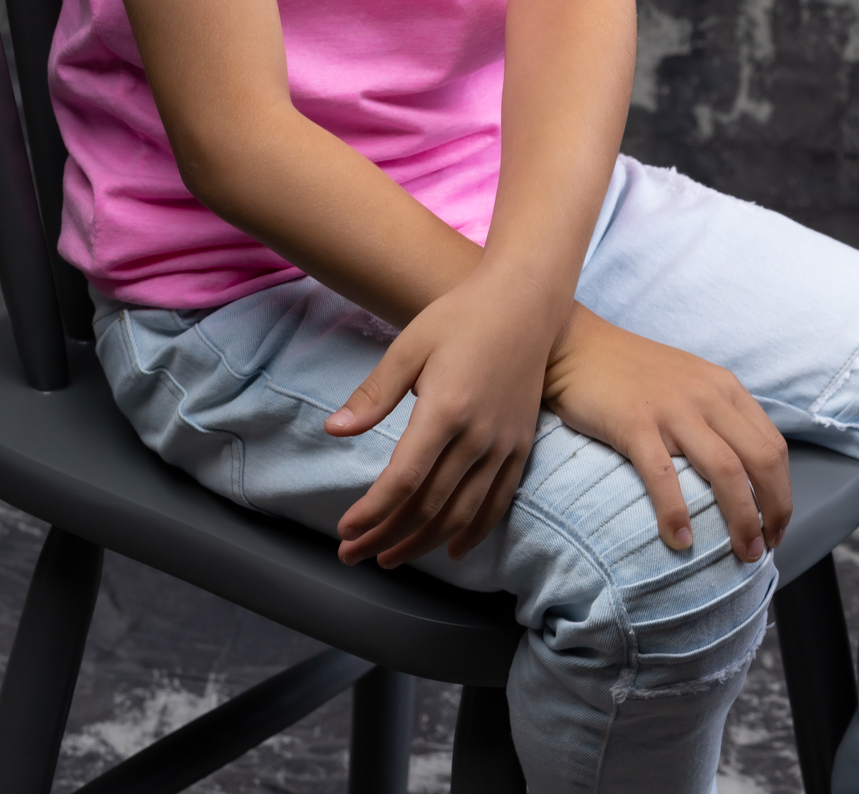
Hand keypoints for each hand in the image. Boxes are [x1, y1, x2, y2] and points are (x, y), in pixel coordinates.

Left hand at [325, 267, 557, 568]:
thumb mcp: (409, 345)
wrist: (524, 300)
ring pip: (462, 513)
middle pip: (427, 505)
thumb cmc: (461, 316)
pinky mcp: (522, 444)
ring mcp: (504, 443)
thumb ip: (375, 394)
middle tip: (353, 554)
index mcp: (445, 409)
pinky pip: (499, 501)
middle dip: (385, 536)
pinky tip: (454, 549)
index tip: (345, 530)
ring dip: (424, 543)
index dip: (372, 512)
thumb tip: (334, 430)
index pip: (403, 480)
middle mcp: (478, 435)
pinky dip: (475, 531)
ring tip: (391, 558)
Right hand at [541, 305, 790, 562]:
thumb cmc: (629, 370)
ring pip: (727, 471)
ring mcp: (672, 409)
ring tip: (741, 553)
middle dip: (774, 511)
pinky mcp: (634, 423)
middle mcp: (707, 396)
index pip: (773, 445)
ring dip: (742, 519)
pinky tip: (681, 541)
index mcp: (724, 387)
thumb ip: (715, 413)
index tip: (775, 525)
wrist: (575, 345)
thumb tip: (739, 468)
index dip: (783, 492)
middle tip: (764, 548)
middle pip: (762, 461)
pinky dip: (677, 514)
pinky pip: (664, 476)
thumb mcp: (688, 381)